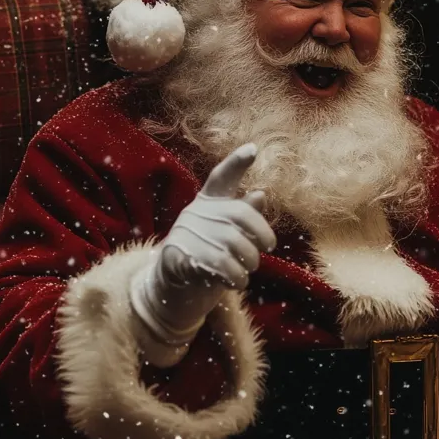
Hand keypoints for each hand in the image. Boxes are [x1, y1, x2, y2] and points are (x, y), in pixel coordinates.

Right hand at [130, 143, 276, 345]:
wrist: (172, 289)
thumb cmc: (207, 258)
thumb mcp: (227, 237)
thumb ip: (243, 217)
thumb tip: (261, 194)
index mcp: (207, 204)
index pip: (220, 178)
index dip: (236, 163)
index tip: (253, 149)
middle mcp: (195, 213)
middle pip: (240, 215)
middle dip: (261, 234)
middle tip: (266, 250)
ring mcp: (185, 233)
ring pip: (234, 243)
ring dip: (249, 261)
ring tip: (247, 270)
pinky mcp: (180, 256)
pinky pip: (220, 264)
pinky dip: (236, 276)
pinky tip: (238, 282)